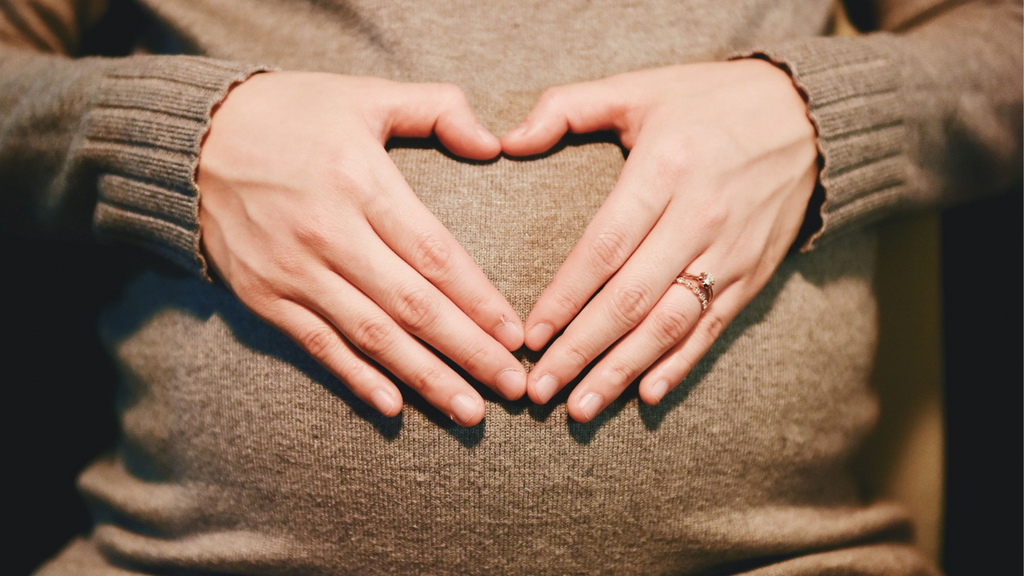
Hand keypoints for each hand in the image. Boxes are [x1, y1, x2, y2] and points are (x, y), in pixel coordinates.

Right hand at [198, 72, 526, 426]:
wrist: (191, 137)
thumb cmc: (291, 113)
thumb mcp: (365, 94)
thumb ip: (437, 108)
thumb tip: (493, 143)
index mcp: (361, 181)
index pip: (435, 254)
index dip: (479, 300)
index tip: (516, 336)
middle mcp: (328, 233)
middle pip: (412, 306)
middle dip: (469, 351)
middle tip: (512, 389)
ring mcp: (292, 270)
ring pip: (372, 336)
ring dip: (425, 378)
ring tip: (470, 411)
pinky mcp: (264, 296)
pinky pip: (318, 346)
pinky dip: (356, 378)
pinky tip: (394, 407)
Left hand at [501, 60, 817, 421]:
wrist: (807, 116)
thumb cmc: (708, 101)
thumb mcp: (638, 87)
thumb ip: (567, 107)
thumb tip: (506, 141)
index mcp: (665, 169)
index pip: (605, 246)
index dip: (565, 296)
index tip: (529, 336)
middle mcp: (700, 217)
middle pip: (632, 298)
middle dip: (581, 350)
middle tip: (540, 390)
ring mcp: (731, 251)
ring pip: (670, 324)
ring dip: (623, 371)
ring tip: (581, 408)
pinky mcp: (754, 273)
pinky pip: (713, 327)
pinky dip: (680, 365)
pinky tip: (646, 395)